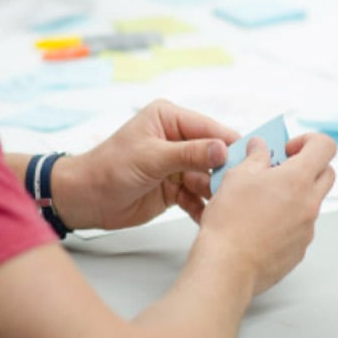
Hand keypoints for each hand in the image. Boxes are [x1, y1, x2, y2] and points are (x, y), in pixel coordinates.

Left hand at [53, 99, 239, 229]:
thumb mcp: (151, 158)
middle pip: (214, 155)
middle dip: (225, 172)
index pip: (210, 129)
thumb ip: (190, 154)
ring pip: (208, 178)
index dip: (231, 144)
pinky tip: (211, 218)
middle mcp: (177, 139)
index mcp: (170, 118)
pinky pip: (197, 197)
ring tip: (226, 207)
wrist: (84, 199)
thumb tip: (224, 149)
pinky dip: (203, 207)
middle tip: (240, 188)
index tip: (253, 159)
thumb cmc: (108, 168)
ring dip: (216, 193)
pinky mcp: (175, 188)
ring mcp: (177, 165)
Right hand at [199, 133, 335, 295]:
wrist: (227, 267)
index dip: (309, 141)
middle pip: (326, 174)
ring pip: (312, 202)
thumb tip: (259, 147)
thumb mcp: (236, 177)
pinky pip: (300, 227)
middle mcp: (310, 204)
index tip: (288, 149)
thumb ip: (254, 157)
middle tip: (279, 171)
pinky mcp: (300, 250)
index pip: (325, 147)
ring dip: (294, 195)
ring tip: (262, 201)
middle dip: (307, 167)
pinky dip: (287, 220)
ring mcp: (307, 229)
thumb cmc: (230, 222)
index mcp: (298, 179)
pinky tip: (260, 226)